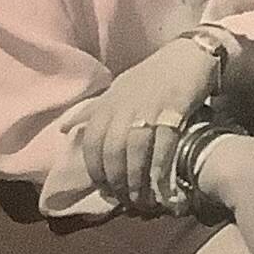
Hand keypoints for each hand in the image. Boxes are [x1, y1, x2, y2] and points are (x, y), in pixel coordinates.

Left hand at [67, 38, 219, 209]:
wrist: (190, 54)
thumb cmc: (153, 75)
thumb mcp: (118, 89)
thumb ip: (93, 112)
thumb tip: (64, 129)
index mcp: (109, 101)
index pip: (92, 141)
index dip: (96, 169)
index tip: (104, 188)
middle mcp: (125, 104)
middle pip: (112, 150)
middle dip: (116, 180)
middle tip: (124, 199)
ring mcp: (149, 106)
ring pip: (135, 150)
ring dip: (136, 179)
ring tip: (141, 200)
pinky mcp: (175, 108)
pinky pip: (163, 143)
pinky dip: (159, 167)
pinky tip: (160, 185)